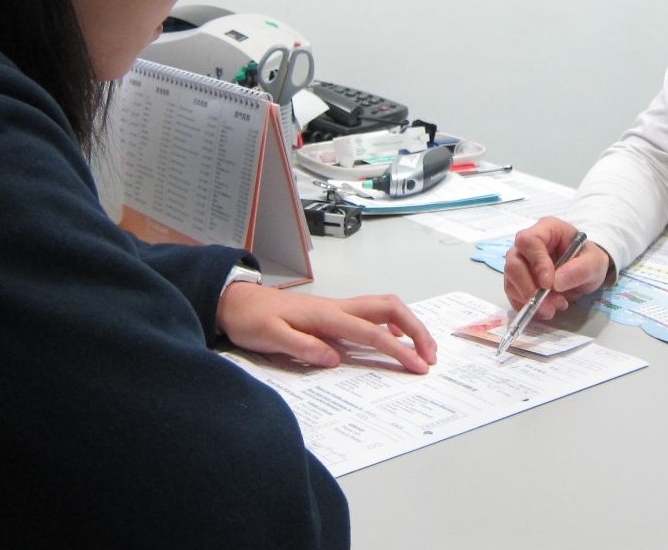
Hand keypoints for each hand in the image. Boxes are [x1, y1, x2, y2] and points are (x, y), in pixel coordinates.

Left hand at [217, 284, 437, 373]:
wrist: (236, 301)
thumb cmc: (252, 320)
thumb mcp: (270, 337)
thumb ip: (303, 347)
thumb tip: (335, 358)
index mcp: (327, 316)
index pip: (373, 333)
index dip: (399, 350)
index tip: (419, 367)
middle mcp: (338, 307)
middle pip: (390, 308)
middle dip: (416, 329)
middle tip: (430, 355)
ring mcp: (337, 308)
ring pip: (384, 307)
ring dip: (408, 324)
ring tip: (420, 348)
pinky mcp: (333, 312)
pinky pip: (372, 312)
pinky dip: (391, 322)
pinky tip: (392, 337)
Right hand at [503, 216, 611, 318]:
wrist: (585, 271)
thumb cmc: (588, 260)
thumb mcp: (595, 263)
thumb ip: (579, 270)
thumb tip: (556, 283)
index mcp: (547, 229)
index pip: (529, 241)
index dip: (536, 263)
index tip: (548, 284)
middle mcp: (528, 243)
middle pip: (513, 262)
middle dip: (529, 288)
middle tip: (550, 306)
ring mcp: (520, 261)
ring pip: (510, 280)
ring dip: (529, 299)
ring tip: (553, 309)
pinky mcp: (517, 280)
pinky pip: (512, 294)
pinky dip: (526, 306)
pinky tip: (544, 310)